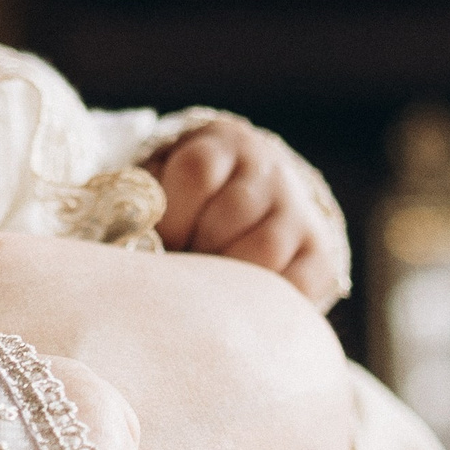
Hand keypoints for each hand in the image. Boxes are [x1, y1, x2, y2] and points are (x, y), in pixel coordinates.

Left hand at [147, 119, 346, 308]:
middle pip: (232, 212)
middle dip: (198, 248)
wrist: (256, 209)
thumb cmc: (189, 206)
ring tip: (206, 288)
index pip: (197, 169)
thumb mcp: (165, 186)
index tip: (162, 238)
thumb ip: (145, 204)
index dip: (173, 212)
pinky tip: (239, 304)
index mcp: (224, 146)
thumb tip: (129, 244)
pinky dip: (263, 301)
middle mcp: (269, 172)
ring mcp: (299, 212)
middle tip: (182, 270)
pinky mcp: (320, 256)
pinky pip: (296, 285)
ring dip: (226, 276)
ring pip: (263, 249)